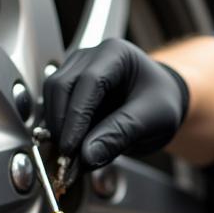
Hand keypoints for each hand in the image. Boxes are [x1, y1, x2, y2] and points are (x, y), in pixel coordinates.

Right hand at [43, 41, 188, 171]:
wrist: (160, 103)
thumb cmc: (162, 103)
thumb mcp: (152, 120)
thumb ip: (120, 134)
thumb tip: (87, 156)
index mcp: (116, 54)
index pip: (88, 82)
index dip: (76, 117)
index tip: (72, 148)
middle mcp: (91, 57)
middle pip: (61, 86)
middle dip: (62, 124)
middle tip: (68, 158)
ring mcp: (77, 70)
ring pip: (52, 96)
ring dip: (57, 128)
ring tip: (71, 157)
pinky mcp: (70, 88)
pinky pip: (54, 107)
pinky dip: (59, 129)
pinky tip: (70, 149)